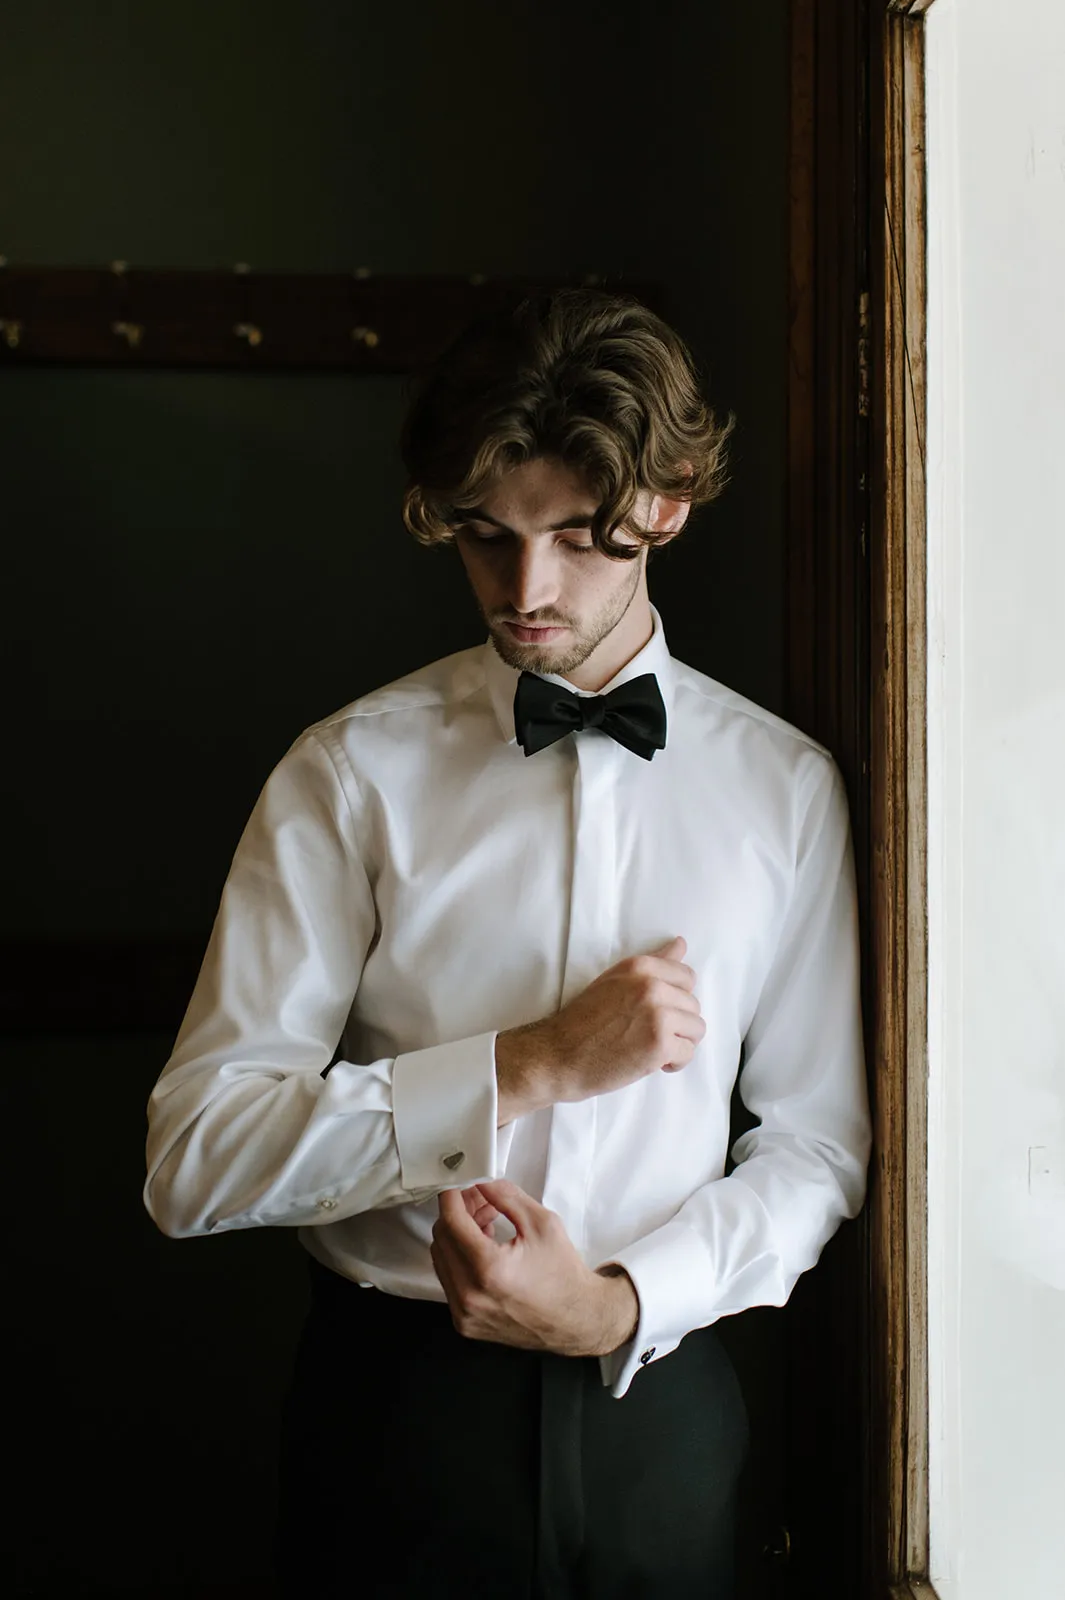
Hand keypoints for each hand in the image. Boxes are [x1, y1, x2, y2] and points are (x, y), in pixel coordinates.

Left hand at [430, 1180, 639, 1357]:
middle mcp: (470, 1296)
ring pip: (442, 1259)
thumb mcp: (543, 1223)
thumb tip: (481, 1182)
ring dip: (457, 1235)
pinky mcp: (464, 1323)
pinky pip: (449, 1281)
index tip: (458, 1183)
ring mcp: (464, 1314)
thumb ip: (507, 1197)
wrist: (575, 1320)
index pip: (451, 1222)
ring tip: (485, 1223)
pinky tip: (482, 1248)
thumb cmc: (563, 1273)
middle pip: (441, 1239)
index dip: (452, 1197)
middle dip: (457, 1213)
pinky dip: (460, 1259)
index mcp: (489, 1270)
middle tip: (479, 1200)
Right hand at [496, 935, 703, 1120]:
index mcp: (640, 967)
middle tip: (648, 1034)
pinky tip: (652, 1063)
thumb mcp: (616, 980)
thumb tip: (681, 943)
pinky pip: (688, 1053)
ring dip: (679, 1043)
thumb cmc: (583, 1021)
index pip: (687, 977)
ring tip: (651, 1049)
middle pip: (693, 1005)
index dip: (675, 999)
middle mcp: (652, 986)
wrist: (557, 1055)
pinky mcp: (660, 1045)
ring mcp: (658, 1015)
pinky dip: (674, 1063)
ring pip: (697, 1029)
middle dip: (677, 1023)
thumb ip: (654, 963)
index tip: (656, 1012)